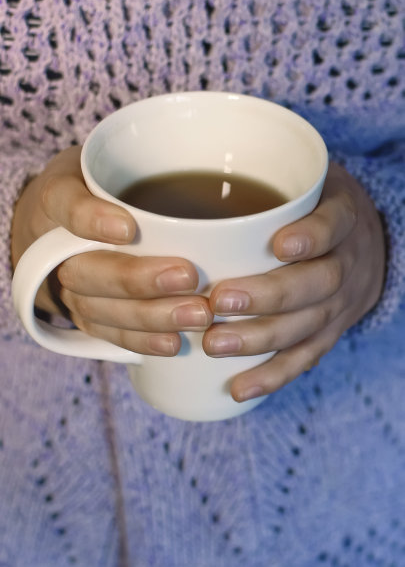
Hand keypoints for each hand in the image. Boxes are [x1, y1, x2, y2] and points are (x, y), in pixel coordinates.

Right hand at [11, 146, 212, 354]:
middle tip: (188, 276)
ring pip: (100, 309)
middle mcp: (56, 248)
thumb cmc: (100, 186)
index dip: (91, 219)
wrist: (60, 226)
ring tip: (197, 315)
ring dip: (149, 316)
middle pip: (87, 270)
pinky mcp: (86, 314)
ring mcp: (70, 287)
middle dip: (137, 279)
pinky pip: (107, 333)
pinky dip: (140, 340)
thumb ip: (147, 162)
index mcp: (59, 198)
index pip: (65, 205)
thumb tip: (220, 174)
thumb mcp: (111, 161)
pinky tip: (173, 343)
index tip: (128, 227)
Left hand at [202, 162, 384, 401]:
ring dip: (261, 339)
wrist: (365, 246)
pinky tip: (239, 388)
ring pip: (307, 327)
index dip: (312, 236)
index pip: (334, 225)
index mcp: (342, 218)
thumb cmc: (316, 210)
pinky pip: (305, 359)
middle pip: (318, 284)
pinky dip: (273, 375)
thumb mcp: (307, 182)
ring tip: (215, 345)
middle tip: (219, 302)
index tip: (278, 244)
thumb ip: (267, 179)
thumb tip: (183, 182)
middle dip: (268, 296)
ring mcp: (340, 304)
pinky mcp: (328, 333)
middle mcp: (347, 263)